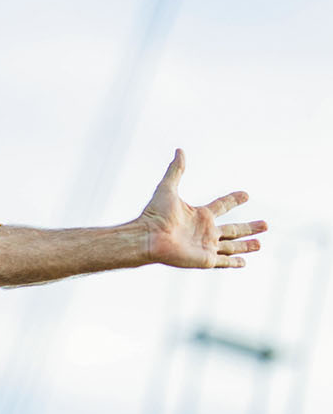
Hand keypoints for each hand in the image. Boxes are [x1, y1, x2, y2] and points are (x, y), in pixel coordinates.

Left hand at [137, 149, 266, 268]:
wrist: (148, 237)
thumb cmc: (155, 214)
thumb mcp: (167, 188)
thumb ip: (176, 170)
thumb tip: (179, 150)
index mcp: (200, 214)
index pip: (223, 206)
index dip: (234, 200)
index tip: (246, 195)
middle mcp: (205, 231)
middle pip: (233, 229)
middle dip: (249, 227)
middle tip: (266, 224)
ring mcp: (206, 246)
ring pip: (232, 246)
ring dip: (246, 245)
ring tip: (260, 244)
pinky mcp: (205, 259)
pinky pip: (224, 262)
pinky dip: (234, 262)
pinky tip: (244, 263)